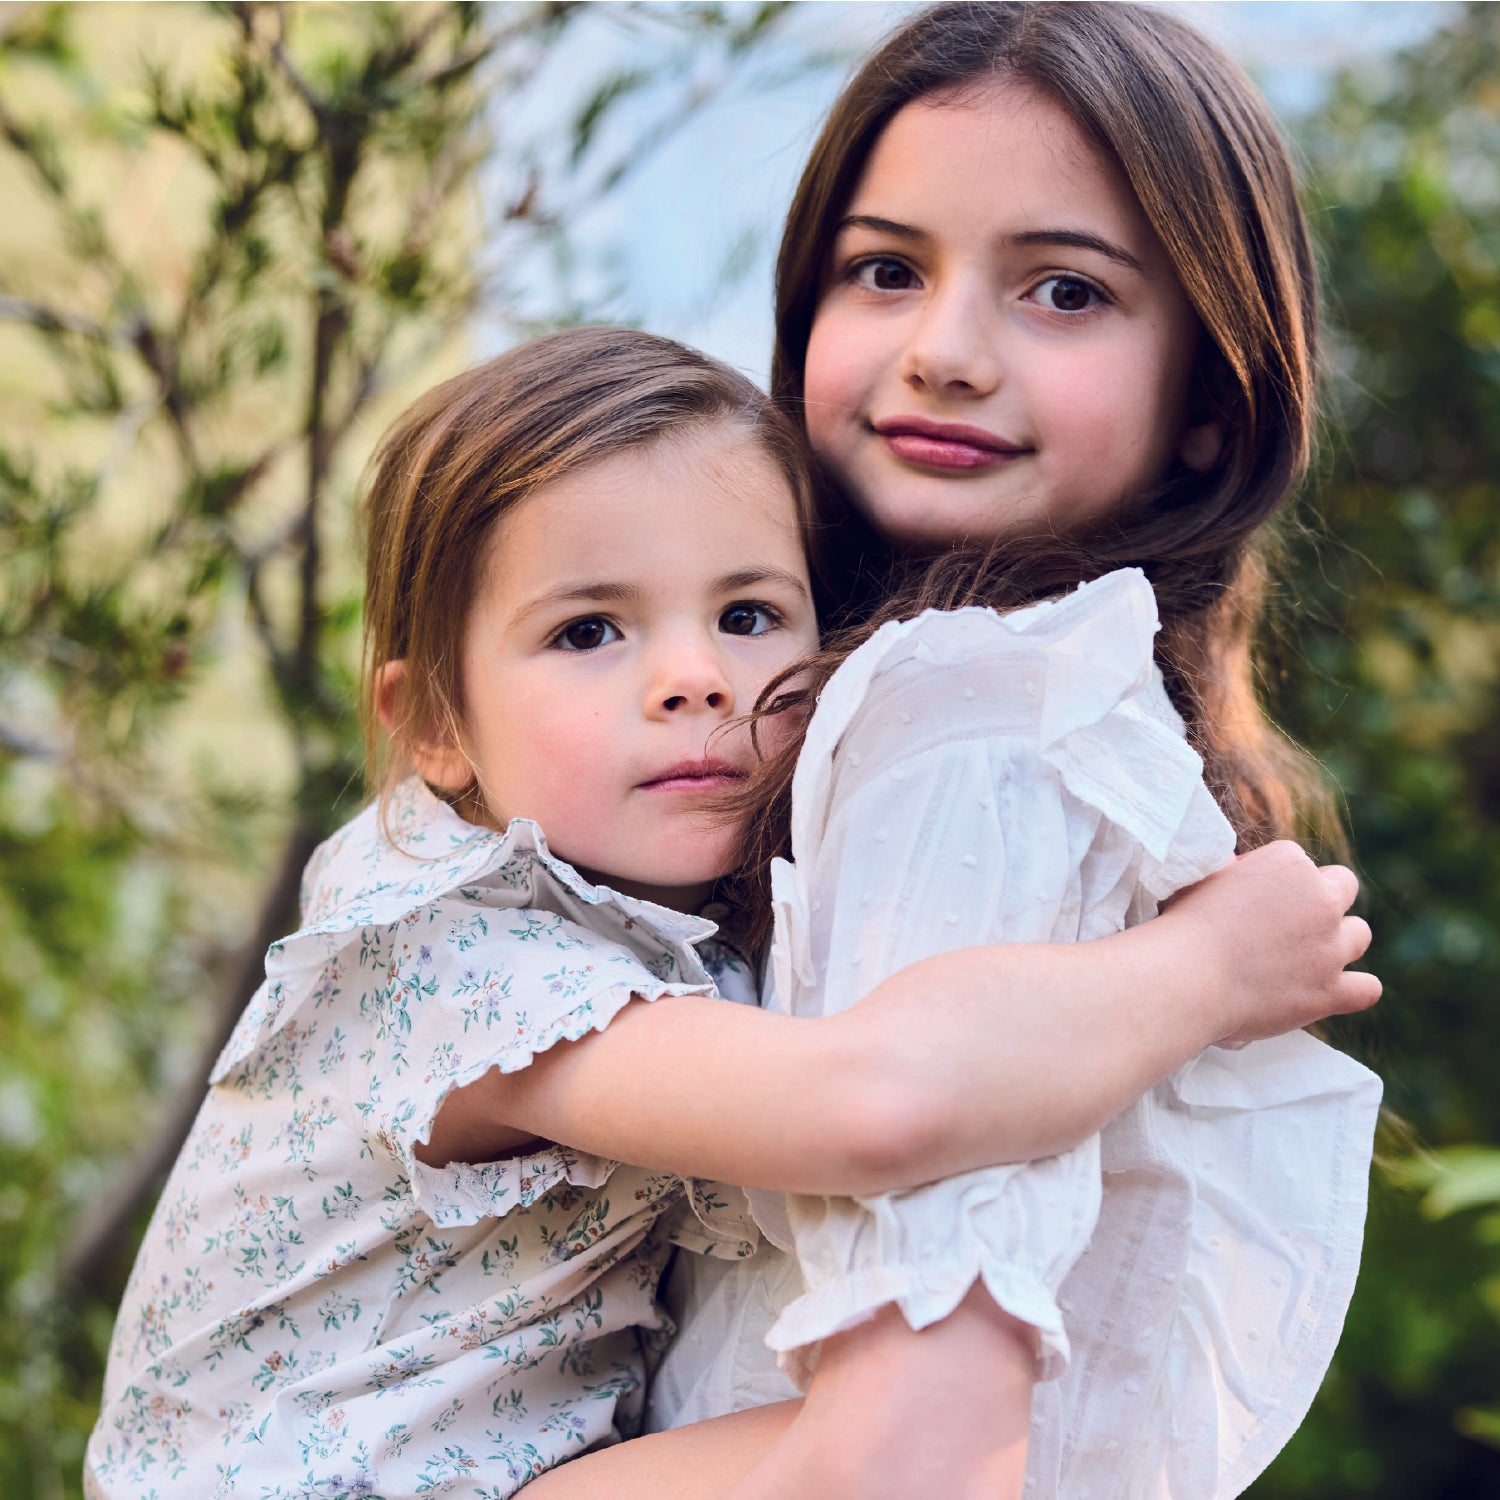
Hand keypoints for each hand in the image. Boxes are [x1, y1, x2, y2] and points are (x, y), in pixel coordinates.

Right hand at [1163, 841, 1379, 1045]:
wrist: (1187, 975)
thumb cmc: (1185, 923)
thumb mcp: (1206, 877)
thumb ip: (1235, 871)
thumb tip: (1237, 868)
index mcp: (1289, 862)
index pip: (1299, 863)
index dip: (1276, 882)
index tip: (1250, 900)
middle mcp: (1321, 899)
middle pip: (1342, 888)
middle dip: (1321, 902)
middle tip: (1285, 924)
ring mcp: (1331, 947)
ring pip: (1360, 934)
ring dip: (1338, 941)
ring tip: (1306, 955)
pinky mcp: (1331, 991)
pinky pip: (1368, 988)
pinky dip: (1355, 989)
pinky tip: (1332, 989)